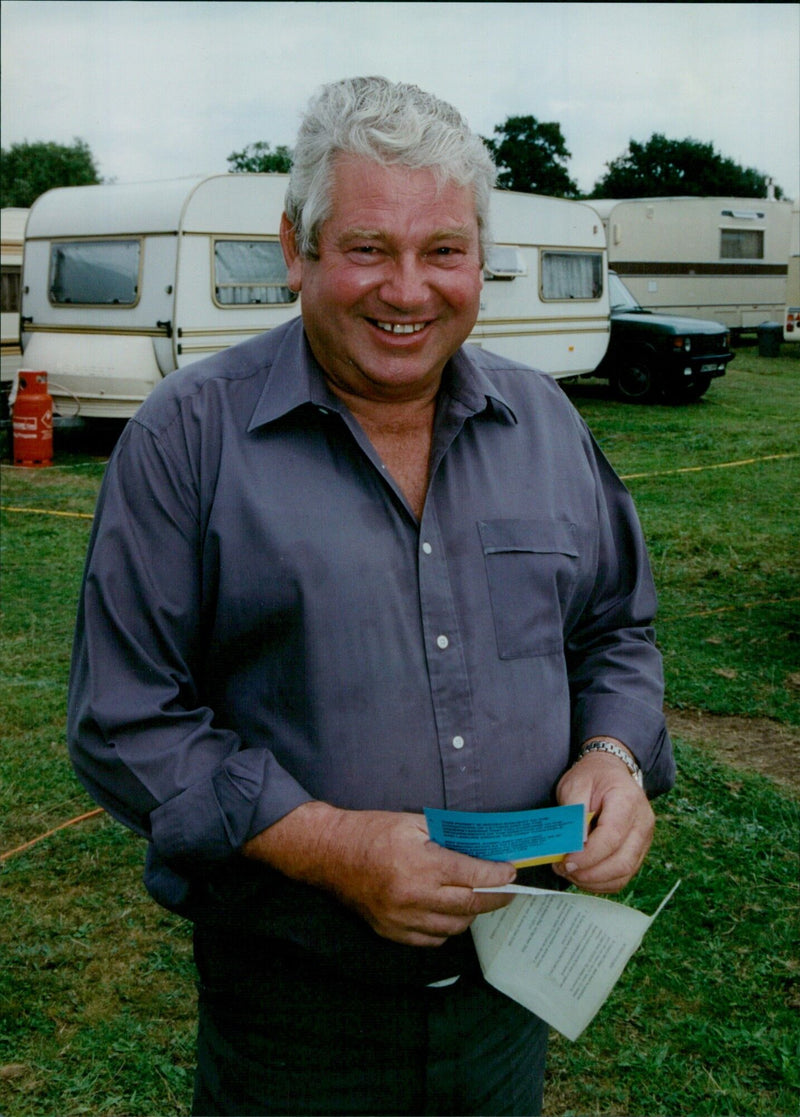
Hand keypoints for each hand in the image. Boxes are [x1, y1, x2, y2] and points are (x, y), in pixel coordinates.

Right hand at [243, 802, 516, 946]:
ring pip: (453, 927)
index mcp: (421, 864)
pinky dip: (445, 928)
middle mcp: (413, 896)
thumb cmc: (371, 831)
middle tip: (508, 890)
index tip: (512, 872)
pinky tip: (448, 913)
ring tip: (477, 899)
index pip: (474, 876)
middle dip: (495, 897)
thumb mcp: (413, 822)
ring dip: (471, 914)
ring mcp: (401, 919)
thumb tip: (481, 844)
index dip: (498, 875)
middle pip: (470, 905)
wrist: (329, 853)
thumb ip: (448, 835)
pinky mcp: (390, 932)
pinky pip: (430, 940)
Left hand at [552, 751, 653, 892]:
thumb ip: (574, 814)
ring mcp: (644, 840)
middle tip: (563, 869)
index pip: (612, 836)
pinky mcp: (638, 852)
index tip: (566, 861)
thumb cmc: (592, 777)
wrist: (610, 771)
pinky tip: (582, 876)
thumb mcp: (575, 785)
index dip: (589, 855)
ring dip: (594, 881)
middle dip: (590, 873)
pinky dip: (602, 883)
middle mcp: (642, 823)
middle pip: (622, 861)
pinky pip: (623, 877)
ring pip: (624, 874)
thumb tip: (572, 846)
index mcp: (627, 801)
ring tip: (569, 873)